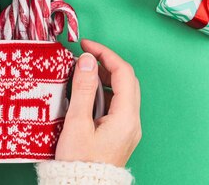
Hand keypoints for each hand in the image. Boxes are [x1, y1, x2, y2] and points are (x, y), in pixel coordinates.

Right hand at [55, 39, 140, 167]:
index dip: (105, 53)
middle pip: (126, 80)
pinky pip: (116, 105)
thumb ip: (82, 88)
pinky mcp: (118, 135)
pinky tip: (84, 94)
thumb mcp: (77, 122)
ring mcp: (127, 129)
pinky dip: (102, 93)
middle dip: (106, 63)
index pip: (123, 72)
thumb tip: (87, 60)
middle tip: (85, 55)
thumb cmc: (79, 163)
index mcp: (126, 117)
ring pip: (122, 92)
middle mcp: (131, 122)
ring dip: (104, 78)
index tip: (87, 45)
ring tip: (81, 73)